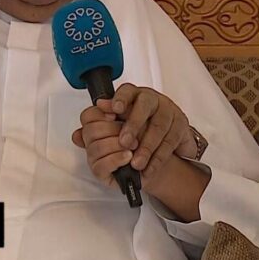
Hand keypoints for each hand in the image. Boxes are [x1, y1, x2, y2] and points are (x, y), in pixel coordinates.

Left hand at [73, 104, 209, 219]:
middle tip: (124, 143)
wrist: (166, 137)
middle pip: (145, 105)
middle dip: (133, 125)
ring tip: (136, 163)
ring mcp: (169, 110)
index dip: (121, 99)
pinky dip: (159, 158)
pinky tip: (149, 169)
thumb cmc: (138, 129)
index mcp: (134, 95)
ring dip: (147, 146)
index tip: (113, 111)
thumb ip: (97, 132)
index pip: (127, 90)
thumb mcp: (117, 127)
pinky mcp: (181, 125)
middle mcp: (152, 99)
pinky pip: (171, 142)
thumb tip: (77, 135)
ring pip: (159, 126)